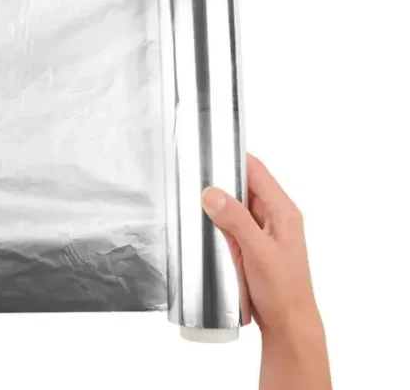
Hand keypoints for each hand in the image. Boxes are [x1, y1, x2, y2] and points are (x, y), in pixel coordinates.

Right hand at [201, 155, 321, 336]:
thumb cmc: (282, 291)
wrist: (288, 325)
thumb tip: (211, 192)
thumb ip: (236, 221)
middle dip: (219, 182)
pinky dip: (217, 223)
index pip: (257, 171)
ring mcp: (263, 232)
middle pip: (244, 187)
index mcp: (283, 211)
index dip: (234, 158)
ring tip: (191, 201)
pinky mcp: (252, 246)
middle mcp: (274, 217)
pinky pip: (232, 226)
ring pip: (236, 207)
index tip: (208, 153)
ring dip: (217, 205)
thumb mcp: (258, 252)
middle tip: (192, 178)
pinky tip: (201, 227)